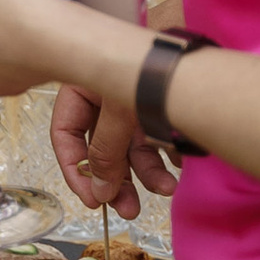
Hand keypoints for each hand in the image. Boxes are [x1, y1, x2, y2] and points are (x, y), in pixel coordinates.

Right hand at [50, 74, 178, 216]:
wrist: (194, 50)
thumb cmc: (149, 68)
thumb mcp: (119, 112)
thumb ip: (105, 154)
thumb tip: (100, 194)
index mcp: (82, 87)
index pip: (65, 135)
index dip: (75, 169)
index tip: (93, 199)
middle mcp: (105, 96)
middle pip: (101, 147)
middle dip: (116, 180)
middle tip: (129, 209)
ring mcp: (133, 101)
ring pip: (132, 148)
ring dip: (147, 173)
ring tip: (167, 188)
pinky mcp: (159, 105)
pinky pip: (156, 140)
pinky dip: (166, 156)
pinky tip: (179, 165)